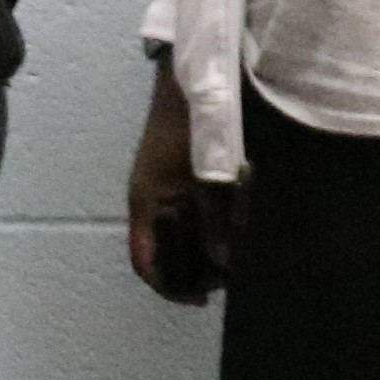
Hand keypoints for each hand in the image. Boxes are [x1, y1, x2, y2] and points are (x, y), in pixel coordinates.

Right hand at [125, 61, 243, 305]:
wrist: (191, 80)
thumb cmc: (191, 124)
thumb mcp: (205, 175)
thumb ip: (213, 219)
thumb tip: (223, 263)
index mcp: (145, 205)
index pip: (145, 261)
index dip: (168, 287)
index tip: (197, 299)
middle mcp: (151, 203)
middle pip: (164, 253)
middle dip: (192, 269)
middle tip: (225, 275)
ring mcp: (165, 191)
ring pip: (181, 235)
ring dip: (206, 246)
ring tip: (235, 250)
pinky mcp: (182, 179)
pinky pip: (193, 214)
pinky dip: (212, 224)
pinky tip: (235, 221)